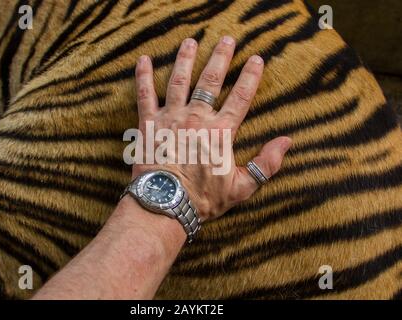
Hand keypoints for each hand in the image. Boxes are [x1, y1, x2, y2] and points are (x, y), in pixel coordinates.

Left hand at [133, 36, 291, 221]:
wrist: (166, 203)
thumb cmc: (203, 199)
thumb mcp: (242, 187)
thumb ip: (266, 164)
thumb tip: (286, 142)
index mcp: (220, 132)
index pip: (240, 97)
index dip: (250, 77)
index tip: (256, 59)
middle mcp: (196, 118)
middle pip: (210, 81)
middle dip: (220, 58)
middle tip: (226, 40)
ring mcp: (171, 118)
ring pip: (179, 81)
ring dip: (185, 59)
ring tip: (191, 42)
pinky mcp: (149, 124)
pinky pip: (145, 95)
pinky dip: (143, 76)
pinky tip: (143, 60)